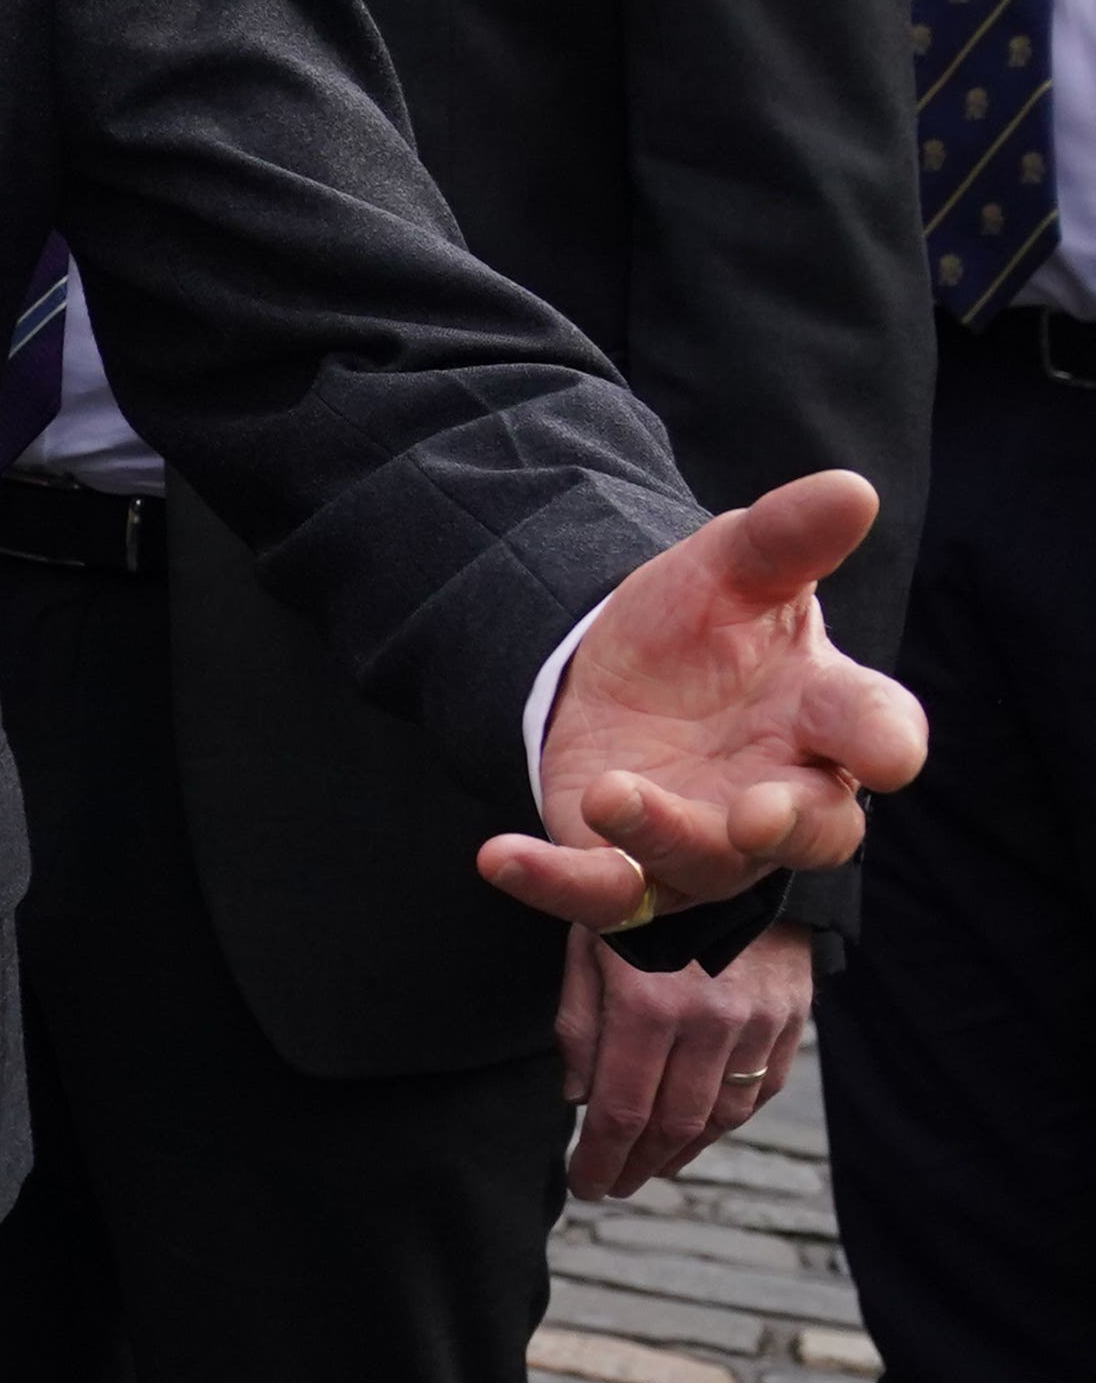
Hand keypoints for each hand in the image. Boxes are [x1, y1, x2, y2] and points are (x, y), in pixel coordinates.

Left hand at [475, 475, 926, 929]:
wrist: (613, 669)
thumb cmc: (703, 626)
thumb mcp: (731, 566)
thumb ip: (785, 536)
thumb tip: (852, 487)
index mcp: (824, 715)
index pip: (876, 731)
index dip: (885, 744)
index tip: (887, 755)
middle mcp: (779, 792)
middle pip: (816, 832)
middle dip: (791, 828)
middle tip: (756, 816)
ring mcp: (706, 839)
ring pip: (702, 866)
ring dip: (659, 837)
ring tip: (607, 793)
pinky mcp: (626, 866)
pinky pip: (599, 895)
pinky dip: (552, 884)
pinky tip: (496, 855)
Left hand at [560, 920, 815, 1202]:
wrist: (738, 848)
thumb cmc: (642, 895)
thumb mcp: (586, 942)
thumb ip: (578, 1022)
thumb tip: (577, 1099)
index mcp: (649, 1004)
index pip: (622, 1110)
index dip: (600, 1158)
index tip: (582, 1184)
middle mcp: (711, 1021)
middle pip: (673, 1124)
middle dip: (637, 1164)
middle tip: (611, 1184)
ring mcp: (760, 1023)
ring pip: (722, 1117)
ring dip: (682, 1152)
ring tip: (650, 1166)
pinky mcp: (792, 1019)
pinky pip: (761, 1091)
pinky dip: (727, 1121)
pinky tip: (699, 1132)